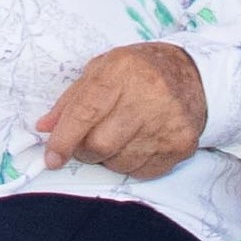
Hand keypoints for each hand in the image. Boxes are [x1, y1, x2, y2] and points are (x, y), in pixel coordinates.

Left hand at [37, 42, 206, 175]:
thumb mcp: (102, 69)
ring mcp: (168, 123)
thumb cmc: (142, 71)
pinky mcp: (181, 145)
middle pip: (99, 145)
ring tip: (119, 135)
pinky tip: (139, 141)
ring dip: (108, 158)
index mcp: (122, 71)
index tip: (53, 156)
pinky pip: (141, 171)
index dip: (63, 139)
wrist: (194, 76)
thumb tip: (45, 128)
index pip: (85, 112)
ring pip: (119, 163)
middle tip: (86, 142)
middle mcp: (148, 96)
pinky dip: (131, 163)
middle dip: (83, 151)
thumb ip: (71, 100)